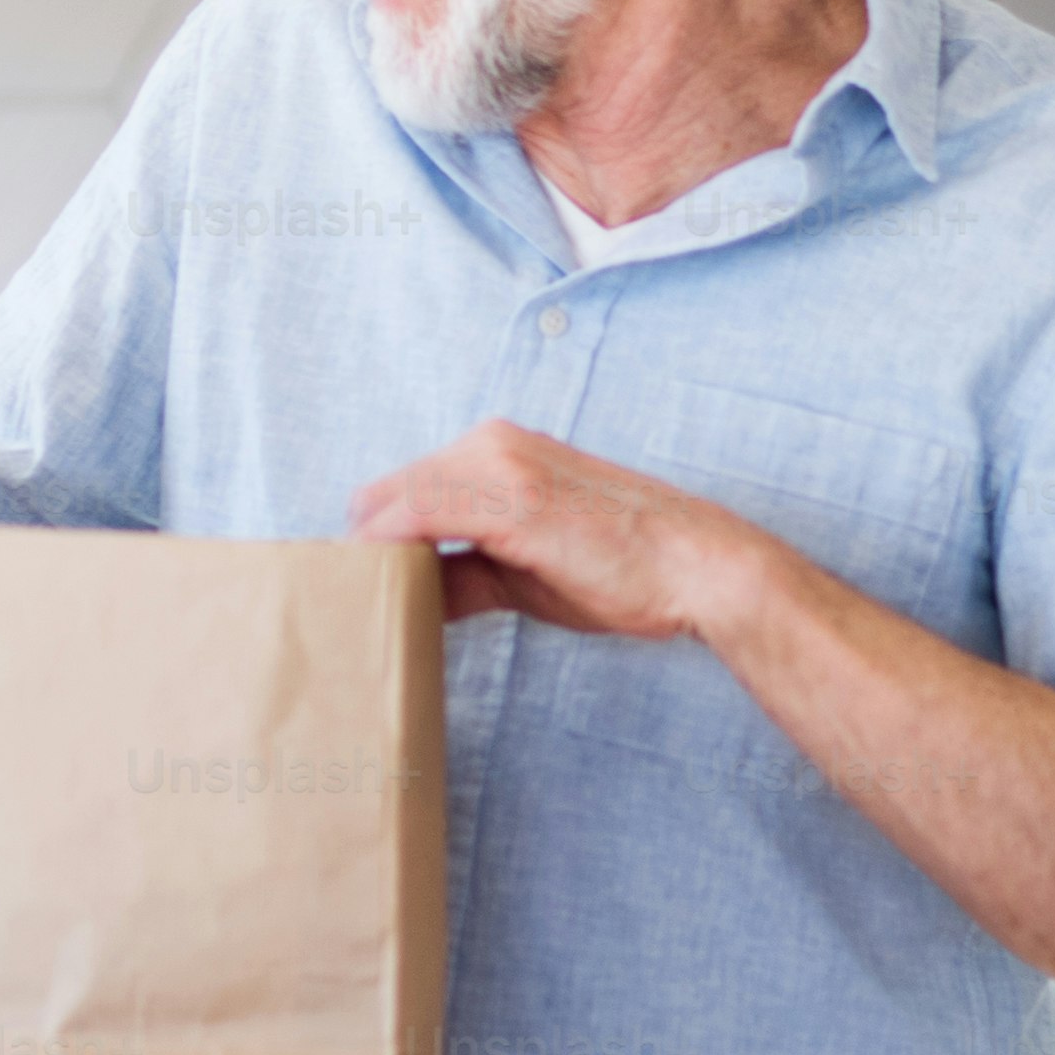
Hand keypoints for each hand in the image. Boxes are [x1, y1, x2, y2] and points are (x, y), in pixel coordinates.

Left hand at [348, 420, 801, 649]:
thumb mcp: (526, 572)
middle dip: (365, 550)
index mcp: (496, 450)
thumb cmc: (624, 570)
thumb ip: (465, 575)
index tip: (364, 589)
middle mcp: (489, 444)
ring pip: (392, 504)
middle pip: (385, 494)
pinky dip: (389, 553)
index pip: (401, 489)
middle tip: (357, 607)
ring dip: (371, 557)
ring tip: (366, 609)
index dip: (376, 541)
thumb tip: (414, 598)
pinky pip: (416, 517)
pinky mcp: (507, 498)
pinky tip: (383, 591)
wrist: (697, 567)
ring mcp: (497, 465)